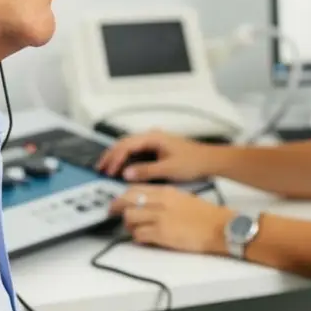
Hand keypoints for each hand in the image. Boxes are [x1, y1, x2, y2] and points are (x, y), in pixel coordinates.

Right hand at [96, 131, 219, 182]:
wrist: (210, 160)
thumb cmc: (193, 161)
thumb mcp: (168, 169)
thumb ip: (146, 171)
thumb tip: (126, 174)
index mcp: (153, 137)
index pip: (126, 145)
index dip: (115, 158)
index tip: (108, 171)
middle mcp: (152, 136)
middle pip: (124, 143)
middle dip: (111, 155)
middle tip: (100, 168)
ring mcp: (155, 141)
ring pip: (129, 146)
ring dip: (118, 156)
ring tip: (107, 167)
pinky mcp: (158, 148)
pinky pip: (137, 151)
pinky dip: (127, 158)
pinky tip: (123, 167)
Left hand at [109, 185, 230, 254]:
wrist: (220, 227)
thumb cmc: (206, 215)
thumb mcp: (183, 198)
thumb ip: (164, 199)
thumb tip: (147, 205)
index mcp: (166, 191)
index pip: (135, 188)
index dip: (122, 195)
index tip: (118, 201)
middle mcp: (160, 202)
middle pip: (127, 200)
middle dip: (116, 207)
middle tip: (112, 213)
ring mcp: (160, 217)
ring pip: (129, 217)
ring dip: (128, 225)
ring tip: (134, 229)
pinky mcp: (161, 234)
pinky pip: (138, 235)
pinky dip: (137, 238)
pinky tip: (144, 239)